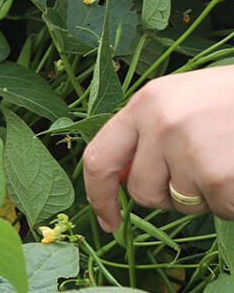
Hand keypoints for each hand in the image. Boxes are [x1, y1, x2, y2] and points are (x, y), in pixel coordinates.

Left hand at [83, 66, 233, 231]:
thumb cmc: (233, 100)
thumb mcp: (182, 101)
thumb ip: (147, 133)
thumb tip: (121, 179)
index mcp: (147, 103)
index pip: (100, 158)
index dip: (99, 195)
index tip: (107, 220)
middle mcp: (162, 125)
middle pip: (143, 191)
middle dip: (169, 194)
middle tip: (203, 168)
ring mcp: (192, 152)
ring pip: (184, 204)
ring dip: (208, 195)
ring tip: (228, 158)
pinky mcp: (220, 178)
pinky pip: (219, 210)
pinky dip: (233, 201)